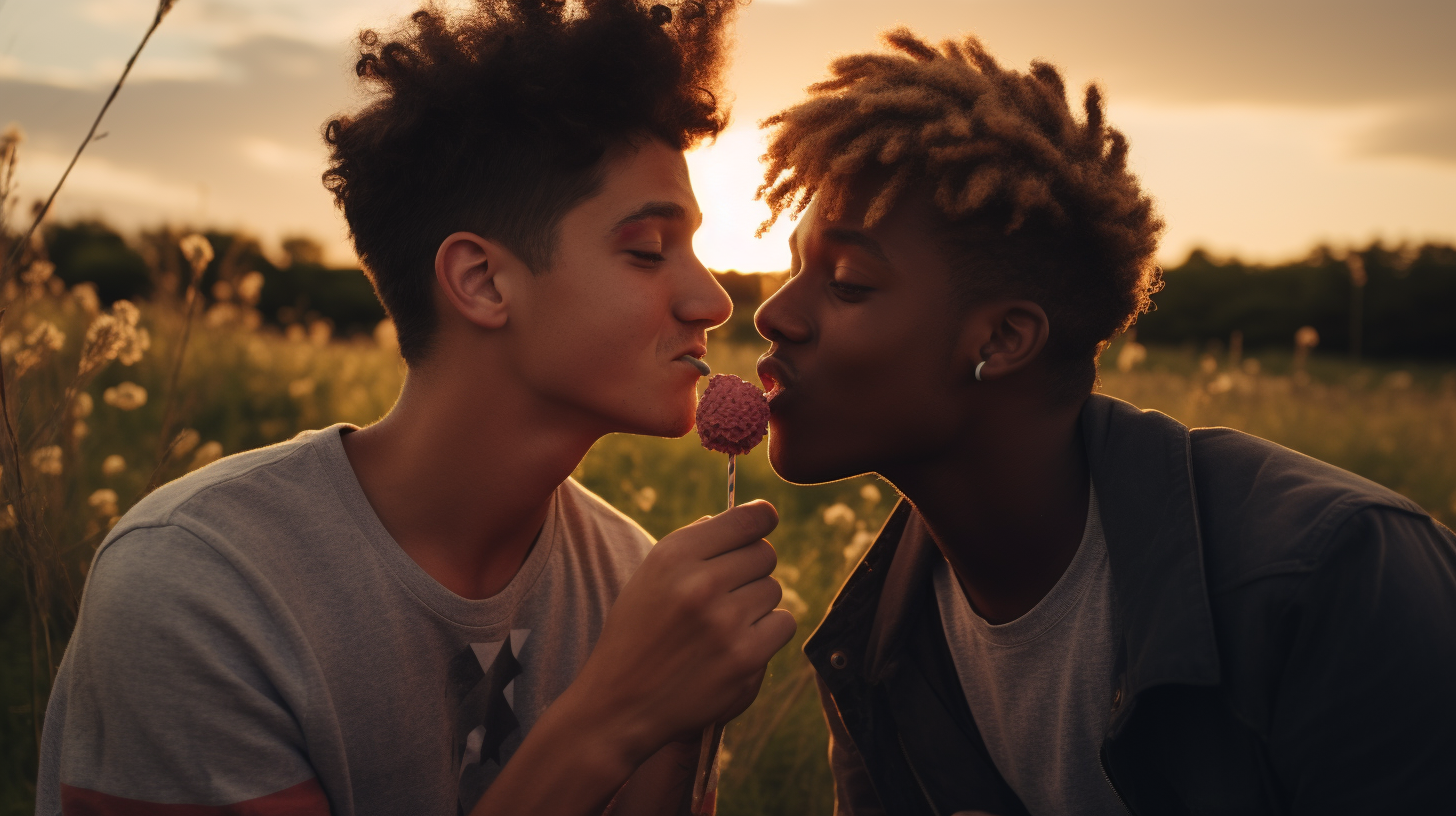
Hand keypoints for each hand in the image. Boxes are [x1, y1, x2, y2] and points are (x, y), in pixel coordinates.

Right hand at [565, 500, 796, 765]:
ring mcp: (725, 622)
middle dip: (752, 569)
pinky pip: (784, 623)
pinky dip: (768, 634)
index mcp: (674, 556)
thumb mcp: (651, 576)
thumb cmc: (637, 635)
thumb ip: (698, 546)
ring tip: (723, 625)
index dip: (763, 518)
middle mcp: (700, 584)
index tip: (765, 521)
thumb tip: (755, 517)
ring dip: (757, 604)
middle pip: (765, 555)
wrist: (619, 705)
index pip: (747, 519)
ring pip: (774, 590)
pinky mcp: (745, 658)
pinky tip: (738, 644)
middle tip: (727, 592)